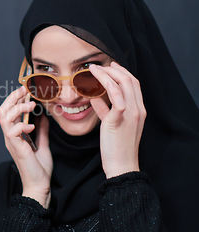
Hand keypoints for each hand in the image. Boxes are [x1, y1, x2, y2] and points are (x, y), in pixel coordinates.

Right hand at [0, 86, 52, 207]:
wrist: (39, 185)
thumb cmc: (39, 168)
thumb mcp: (42, 144)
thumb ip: (42, 130)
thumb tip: (44, 117)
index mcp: (14, 134)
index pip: (9, 112)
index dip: (14, 99)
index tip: (25, 90)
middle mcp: (10, 136)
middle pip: (2, 111)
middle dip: (12, 98)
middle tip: (24, 89)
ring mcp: (11, 141)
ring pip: (5, 118)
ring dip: (18, 108)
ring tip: (30, 105)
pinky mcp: (16, 147)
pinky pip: (12, 131)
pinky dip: (21, 124)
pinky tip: (32, 126)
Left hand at [89, 62, 146, 178]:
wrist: (121, 165)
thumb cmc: (115, 146)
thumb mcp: (112, 124)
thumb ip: (105, 109)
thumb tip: (94, 96)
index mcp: (138, 110)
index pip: (134, 84)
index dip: (121, 72)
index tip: (109, 66)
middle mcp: (138, 109)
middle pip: (130, 80)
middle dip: (113, 69)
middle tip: (98, 66)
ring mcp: (130, 114)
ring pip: (123, 84)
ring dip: (107, 74)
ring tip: (93, 70)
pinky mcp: (119, 120)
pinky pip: (117, 98)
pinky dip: (108, 87)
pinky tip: (97, 82)